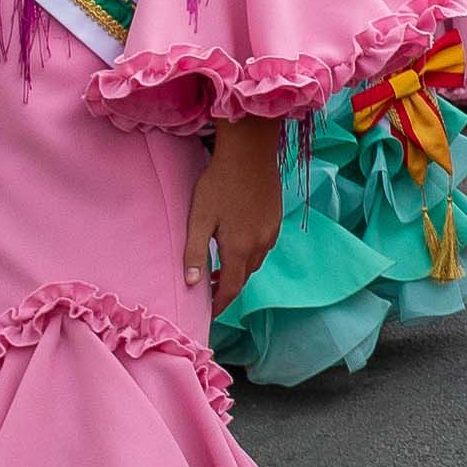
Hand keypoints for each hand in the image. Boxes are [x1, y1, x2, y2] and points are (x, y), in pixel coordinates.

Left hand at [186, 120, 284, 303]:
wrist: (249, 153)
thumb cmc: (218, 183)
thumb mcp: (199, 218)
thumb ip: (194, 252)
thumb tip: (190, 283)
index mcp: (239, 248)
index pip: (231, 288)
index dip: (220, 303)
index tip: (209, 312)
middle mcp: (260, 244)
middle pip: (245, 277)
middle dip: (228, 287)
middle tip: (209, 287)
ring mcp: (271, 232)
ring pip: (255, 262)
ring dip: (239, 269)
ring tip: (220, 266)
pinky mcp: (276, 219)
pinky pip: (264, 246)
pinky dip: (250, 253)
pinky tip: (238, 241)